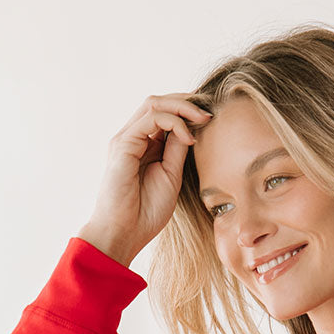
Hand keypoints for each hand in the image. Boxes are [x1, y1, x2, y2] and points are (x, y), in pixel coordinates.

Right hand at [79, 93, 214, 265]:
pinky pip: (151, 119)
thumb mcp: (171, 176)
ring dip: (182, 107)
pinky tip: (189, 138)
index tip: (210, 120)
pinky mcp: (123, 144)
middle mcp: (132, 138)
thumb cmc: (146, 212)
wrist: (125, 232)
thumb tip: (191, 129)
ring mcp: (126, 139)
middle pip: (158, 103)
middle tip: (209, 112)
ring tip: (203, 119)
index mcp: (143, 145)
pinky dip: (174, 123)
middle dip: (186, 102)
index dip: (186, 111)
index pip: (163, 114)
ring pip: (154, 104)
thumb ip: (177, 151)